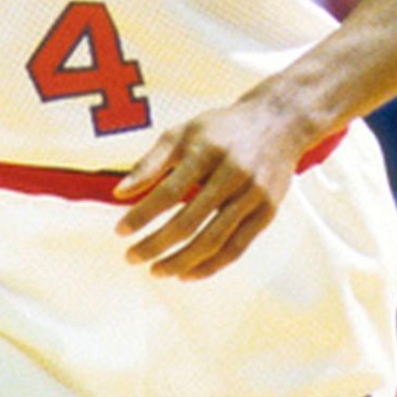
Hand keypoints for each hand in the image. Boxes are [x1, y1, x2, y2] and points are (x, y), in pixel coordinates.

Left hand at [113, 98, 308, 279]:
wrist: (277, 123)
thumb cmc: (220, 129)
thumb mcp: (182, 133)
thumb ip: (150, 162)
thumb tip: (118, 193)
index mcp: (206, 150)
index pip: (169, 191)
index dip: (143, 215)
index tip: (120, 231)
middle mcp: (232, 173)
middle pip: (189, 221)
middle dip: (156, 244)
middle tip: (131, 257)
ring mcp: (253, 195)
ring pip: (213, 240)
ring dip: (180, 262)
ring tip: (156, 270)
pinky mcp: (267, 213)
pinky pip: (236, 248)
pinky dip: (210, 266)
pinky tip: (186, 273)